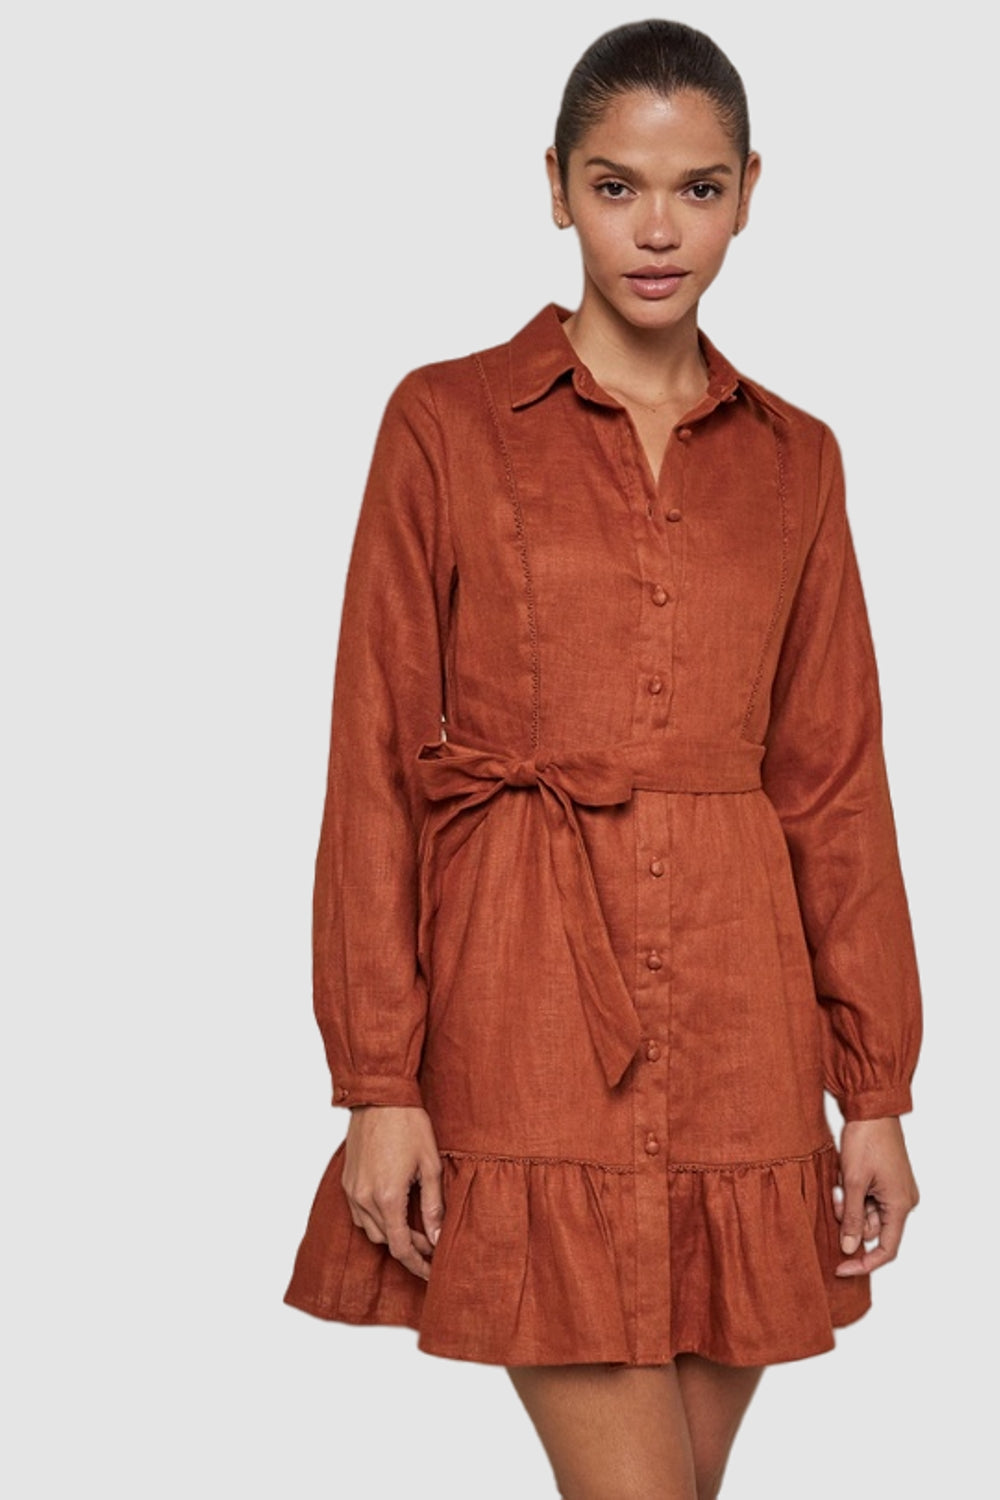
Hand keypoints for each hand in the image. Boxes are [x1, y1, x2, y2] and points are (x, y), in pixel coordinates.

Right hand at [341, 1105, 444, 1280]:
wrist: (379, 1096)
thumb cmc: (408, 1125)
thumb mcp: (430, 1165)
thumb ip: (433, 1205)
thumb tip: (437, 1238)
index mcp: (387, 1198)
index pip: (401, 1247)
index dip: (418, 1264)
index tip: (432, 1272)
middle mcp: (364, 1198)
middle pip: (386, 1241)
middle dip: (410, 1247)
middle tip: (432, 1244)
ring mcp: (352, 1190)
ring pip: (370, 1229)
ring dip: (392, 1234)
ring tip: (415, 1228)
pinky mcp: (347, 1180)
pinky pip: (360, 1213)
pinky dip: (376, 1219)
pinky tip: (393, 1210)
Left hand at [832, 1115, 919, 1276]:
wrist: (871, 1108)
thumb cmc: (866, 1140)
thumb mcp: (853, 1182)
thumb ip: (850, 1217)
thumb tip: (848, 1248)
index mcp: (901, 1205)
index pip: (887, 1249)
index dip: (864, 1263)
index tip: (841, 1268)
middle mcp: (903, 1201)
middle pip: (872, 1229)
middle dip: (849, 1220)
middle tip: (834, 1197)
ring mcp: (895, 1190)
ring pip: (866, 1214)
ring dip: (848, 1204)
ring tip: (839, 1182)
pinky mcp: (886, 1181)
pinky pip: (867, 1199)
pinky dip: (852, 1194)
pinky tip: (843, 1178)